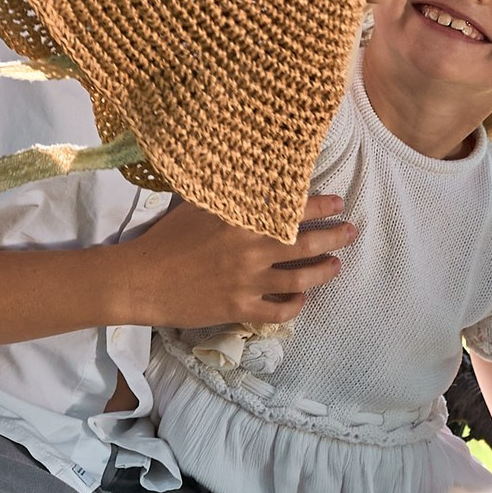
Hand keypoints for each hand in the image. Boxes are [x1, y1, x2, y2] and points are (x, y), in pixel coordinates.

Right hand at [124, 190, 355, 329]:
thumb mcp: (199, 205)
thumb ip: (231, 196)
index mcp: (241, 219)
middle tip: (351, 232)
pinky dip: (296, 305)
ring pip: (301, 278)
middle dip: (335, 237)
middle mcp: (250, 249)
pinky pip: (280, 311)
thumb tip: (256, 180)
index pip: (292, 208)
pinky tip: (302, 298)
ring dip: (324, 272)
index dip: (320, 204)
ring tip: (336, 265)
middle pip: (307, 244)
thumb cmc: (166, 238)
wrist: (140, 280)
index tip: (338, 201)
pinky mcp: (239, 308)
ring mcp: (247, 281)